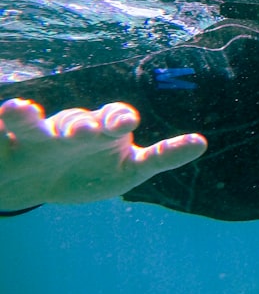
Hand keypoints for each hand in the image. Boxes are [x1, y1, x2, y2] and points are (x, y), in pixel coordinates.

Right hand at [0, 98, 206, 210]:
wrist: (40, 185)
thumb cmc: (93, 172)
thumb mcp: (130, 170)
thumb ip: (163, 156)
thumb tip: (202, 142)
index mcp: (103, 130)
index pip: (114, 118)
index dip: (119, 119)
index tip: (125, 124)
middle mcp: (69, 128)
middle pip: (76, 122)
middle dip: (80, 126)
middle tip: (80, 133)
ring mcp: (35, 138)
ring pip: (30, 124)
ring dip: (24, 116)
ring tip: (17, 108)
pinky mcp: (4, 149)